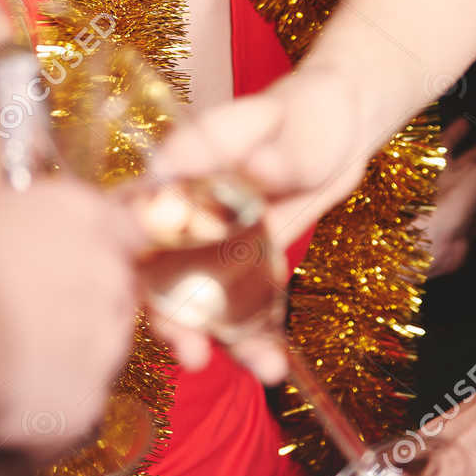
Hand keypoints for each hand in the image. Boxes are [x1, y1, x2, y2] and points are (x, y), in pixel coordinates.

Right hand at [0, 179, 143, 455]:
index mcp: (78, 213)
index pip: (122, 227)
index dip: (94, 246)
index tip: (60, 262)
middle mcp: (106, 272)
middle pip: (114, 292)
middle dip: (78, 306)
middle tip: (23, 319)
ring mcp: (103, 341)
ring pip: (100, 353)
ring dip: (65, 359)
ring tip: (5, 367)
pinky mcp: (87, 402)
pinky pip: (73, 409)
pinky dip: (43, 415)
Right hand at [146, 66, 380, 381]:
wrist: (345, 125)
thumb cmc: (304, 107)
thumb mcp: (278, 117)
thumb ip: (261, 144)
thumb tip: (254, 166)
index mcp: (176, 172)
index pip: (136, 218)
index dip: (130, 261)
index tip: (141, 298)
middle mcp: (187, 214)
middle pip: (160, 274)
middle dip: (171, 322)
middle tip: (192, 355)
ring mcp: (217, 247)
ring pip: (202, 301)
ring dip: (222, 340)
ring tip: (260, 368)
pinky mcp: (247, 269)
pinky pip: (243, 309)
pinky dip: (256, 338)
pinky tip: (274, 364)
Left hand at [425, 117, 475, 278]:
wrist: (431, 245)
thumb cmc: (445, 205)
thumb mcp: (474, 175)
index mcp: (438, 168)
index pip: (444, 143)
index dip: (455, 132)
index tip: (465, 121)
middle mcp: (441, 186)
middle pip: (465, 164)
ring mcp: (449, 208)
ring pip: (474, 190)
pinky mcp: (457, 230)